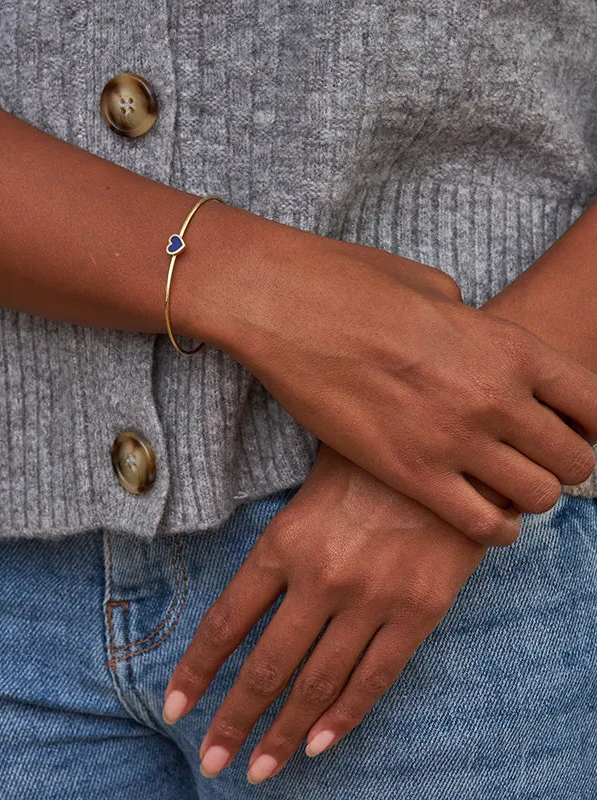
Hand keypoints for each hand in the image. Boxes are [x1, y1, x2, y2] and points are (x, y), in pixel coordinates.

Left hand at [162, 443, 488, 783]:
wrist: (448, 450)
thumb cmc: (367, 461)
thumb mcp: (307, 486)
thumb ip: (278, 538)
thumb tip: (247, 590)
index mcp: (284, 543)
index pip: (226, 621)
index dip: (197, 669)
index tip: (175, 706)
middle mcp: (320, 579)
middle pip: (266, 666)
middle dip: (233, 720)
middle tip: (211, 760)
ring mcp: (371, 600)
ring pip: (316, 684)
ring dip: (283, 734)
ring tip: (257, 770)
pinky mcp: (418, 612)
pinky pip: (375, 679)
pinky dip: (344, 718)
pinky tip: (318, 745)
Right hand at [187, 221, 596, 545]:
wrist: (287, 307)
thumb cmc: (353, 286)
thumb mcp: (435, 290)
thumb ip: (473, 329)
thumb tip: (476, 349)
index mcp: (511, 346)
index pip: (594, 405)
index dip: (587, 426)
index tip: (564, 431)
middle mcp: (497, 397)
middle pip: (574, 460)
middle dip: (561, 465)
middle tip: (532, 464)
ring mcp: (455, 440)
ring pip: (537, 498)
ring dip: (527, 498)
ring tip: (503, 491)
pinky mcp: (410, 474)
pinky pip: (483, 525)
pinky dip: (494, 529)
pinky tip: (484, 519)